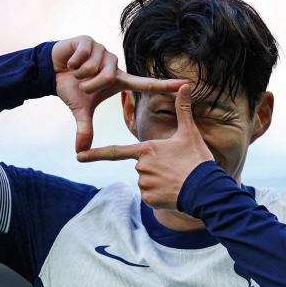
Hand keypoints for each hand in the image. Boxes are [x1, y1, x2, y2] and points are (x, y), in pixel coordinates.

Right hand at [51, 36, 187, 152]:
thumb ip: (85, 129)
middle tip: (81, 84)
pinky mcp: (89, 40)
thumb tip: (80, 152)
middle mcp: (114, 64)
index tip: (186, 85)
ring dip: (79, 74)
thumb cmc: (71, 88)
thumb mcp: (81, 110)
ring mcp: (103, 50)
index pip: (146, 84)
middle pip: (106, 78)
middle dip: (88, 85)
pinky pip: (83, 57)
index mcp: (119, 80)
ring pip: (94, 68)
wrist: (52, 70)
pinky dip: (72, 63)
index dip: (166, 86)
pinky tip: (71, 61)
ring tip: (76, 71)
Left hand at [76, 84, 214, 209]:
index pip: (116, 151)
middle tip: (175, 168)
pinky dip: (160, 195)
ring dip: (158, 181)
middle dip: (155, 168)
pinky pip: (150, 196)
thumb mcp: (190, 133)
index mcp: (146, 150)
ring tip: (176, 180)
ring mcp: (144, 185)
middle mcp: (141, 167)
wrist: (206, 190)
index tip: (79, 157)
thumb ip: (183, 110)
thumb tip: (185, 86)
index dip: (96, 154)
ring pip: (146, 182)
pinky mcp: (149, 200)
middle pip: (141, 166)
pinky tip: (173, 192)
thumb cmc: (197, 160)